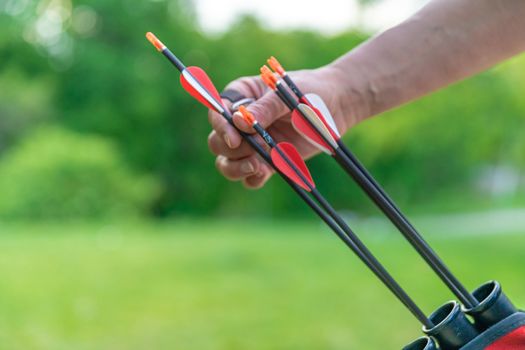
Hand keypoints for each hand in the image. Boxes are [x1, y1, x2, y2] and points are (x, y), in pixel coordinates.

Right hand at [207, 65, 359, 188]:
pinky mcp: (268, 161)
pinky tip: (263, 174)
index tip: (235, 139)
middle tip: (259, 147)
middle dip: (232, 150)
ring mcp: (253, 144)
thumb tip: (238, 121)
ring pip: (227, 163)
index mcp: (241, 97)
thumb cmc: (310, 92)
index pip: (217, 114)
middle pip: (217, 142)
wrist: (336, 106)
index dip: (221, 128)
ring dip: (236, 168)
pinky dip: (252, 179)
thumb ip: (265, 108)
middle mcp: (241, 123)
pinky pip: (249, 178)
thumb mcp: (287, 96)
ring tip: (257, 166)